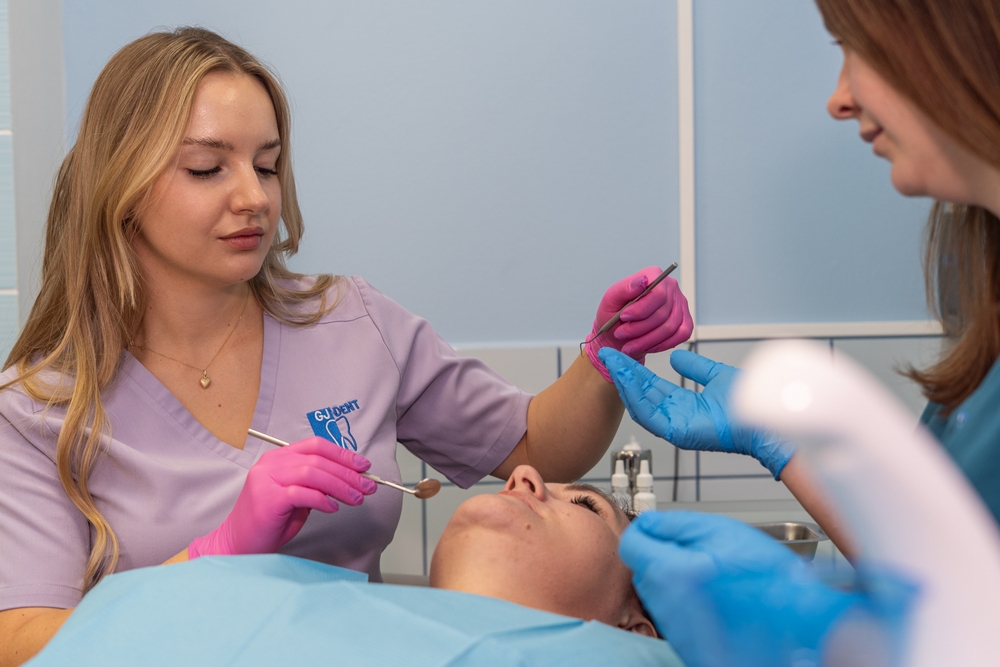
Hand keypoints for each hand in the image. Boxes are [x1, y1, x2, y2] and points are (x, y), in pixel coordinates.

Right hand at [188, 436, 376, 557]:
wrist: (237, 543)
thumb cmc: (269, 521)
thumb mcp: (296, 496)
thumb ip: (315, 484)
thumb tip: (350, 479)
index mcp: (278, 457)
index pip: (316, 446)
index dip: (343, 454)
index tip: (364, 466)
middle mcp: (271, 463)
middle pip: (318, 460)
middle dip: (348, 473)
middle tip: (368, 487)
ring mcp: (266, 479)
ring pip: (313, 473)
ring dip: (340, 486)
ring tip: (356, 499)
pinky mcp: (267, 498)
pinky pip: (303, 493)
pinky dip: (323, 500)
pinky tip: (333, 508)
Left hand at [585, 267, 692, 382]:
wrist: (618, 330)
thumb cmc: (614, 313)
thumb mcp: (611, 298)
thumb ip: (626, 288)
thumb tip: (643, 280)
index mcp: (654, 275)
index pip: (658, 293)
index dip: (641, 309)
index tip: (624, 317)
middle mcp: (670, 287)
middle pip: (663, 313)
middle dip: (639, 329)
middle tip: (621, 334)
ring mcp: (680, 304)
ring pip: (670, 328)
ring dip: (647, 341)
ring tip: (629, 345)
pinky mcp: (685, 321)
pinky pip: (681, 335)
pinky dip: (661, 345)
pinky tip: (647, 346)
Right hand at [599, 347, 792, 477]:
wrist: (766, 415)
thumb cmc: (750, 402)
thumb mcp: (715, 376)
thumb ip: (695, 367)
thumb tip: (676, 356)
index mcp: (684, 406)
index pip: (652, 387)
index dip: (635, 370)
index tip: (621, 354)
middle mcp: (675, 417)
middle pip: (641, 394)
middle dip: (623, 373)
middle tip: (607, 354)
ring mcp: (674, 426)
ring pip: (640, 404)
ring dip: (624, 382)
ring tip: (612, 362)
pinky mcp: (676, 432)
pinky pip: (648, 414)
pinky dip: (634, 396)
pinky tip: (625, 378)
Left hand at [619, 512, 910, 666]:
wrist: (799, 622)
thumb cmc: (766, 576)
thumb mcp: (720, 531)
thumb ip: (674, 524)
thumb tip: (647, 522)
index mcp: (670, 573)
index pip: (630, 545)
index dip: (645, 531)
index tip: (661, 528)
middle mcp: (665, 605)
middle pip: (643, 569)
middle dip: (662, 554)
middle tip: (699, 550)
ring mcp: (676, 628)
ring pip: (659, 592)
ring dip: (675, 578)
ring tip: (713, 575)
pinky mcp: (687, 644)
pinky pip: (675, 613)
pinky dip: (688, 601)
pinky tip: (718, 596)